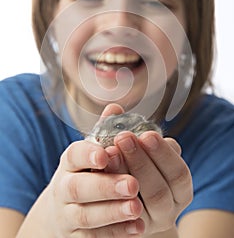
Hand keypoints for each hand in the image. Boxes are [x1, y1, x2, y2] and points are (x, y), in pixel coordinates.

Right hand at [42, 105, 145, 236]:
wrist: (67, 207)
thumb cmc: (89, 171)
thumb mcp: (95, 150)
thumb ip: (107, 130)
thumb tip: (116, 107)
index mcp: (71, 161)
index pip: (73, 154)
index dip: (88, 153)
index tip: (106, 153)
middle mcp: (65, 186)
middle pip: (77, 187)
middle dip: (105, 186)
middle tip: (133, 184)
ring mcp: (67, 213)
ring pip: (85, 215)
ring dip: (112, 212)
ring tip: (137, 207)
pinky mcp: (76, 236)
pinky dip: (115, 233)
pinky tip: (138, 227)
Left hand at [105, 114, 192, 235]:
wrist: (120, 202)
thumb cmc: (132, 166)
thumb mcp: (136, 150)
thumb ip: (129, 130)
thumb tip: (113, 108)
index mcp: (179, 189)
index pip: (179, 174)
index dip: (163, 154)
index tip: (146, 134)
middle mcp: (168, 210)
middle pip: (160, 191)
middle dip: (141, 162)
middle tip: (123, 138)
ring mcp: (146, 224)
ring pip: (139, 206)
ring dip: (123, 177)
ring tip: (109, 153)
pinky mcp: (125, 232)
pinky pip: (118, 221)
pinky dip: (110, 198)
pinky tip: (100, 174)